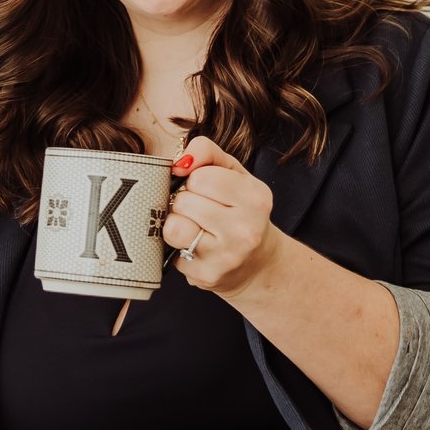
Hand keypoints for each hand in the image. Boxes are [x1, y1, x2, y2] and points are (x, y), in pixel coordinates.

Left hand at [164, 136, 283, 299]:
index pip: (199, 177)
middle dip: (186, 202)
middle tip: (201, 212)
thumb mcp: (235, 175)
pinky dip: (177, 247)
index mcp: (255, 198)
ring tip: (193, 227)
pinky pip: (170, 252)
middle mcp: (246, 229)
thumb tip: (180, 162)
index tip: (208, 191)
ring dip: (176, 224)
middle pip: (184, 201)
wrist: (258, 264)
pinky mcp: (207, 276)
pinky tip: (196, 248)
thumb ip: (207, 153)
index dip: (196, 181)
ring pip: (173, 227)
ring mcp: (227, 256)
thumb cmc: (241, 212)